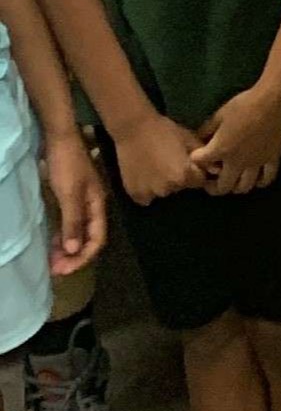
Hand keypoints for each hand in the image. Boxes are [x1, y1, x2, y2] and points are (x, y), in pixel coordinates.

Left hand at [40, 130, 107, 274]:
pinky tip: (52, 247)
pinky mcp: (71, 200)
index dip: (83, 257)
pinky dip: (62, 238)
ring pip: (78, 233)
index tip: (65, 270)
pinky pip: (69, 226)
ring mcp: (82, 203)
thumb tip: (74, 250)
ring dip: (67, 250)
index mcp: (98, 204)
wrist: (61, 139)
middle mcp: (93, 206)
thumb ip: (73, 222)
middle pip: (88, 238)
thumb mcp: (69, 194)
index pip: (97, 238)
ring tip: (52, 264)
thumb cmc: (67, 165)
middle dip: (74, 257)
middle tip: (56, 271)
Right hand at [111, 112, 202, 205]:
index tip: (190, 163)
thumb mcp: (189, 139)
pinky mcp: (135, 194)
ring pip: (163, 191)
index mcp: (184, 176)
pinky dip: (147, 189)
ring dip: (163, 183)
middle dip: (180, 177)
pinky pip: (146, 197)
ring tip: (157, 166)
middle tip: (171, 161)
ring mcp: (149, 193)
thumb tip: (216, 170)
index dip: (197, 171)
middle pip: (180, 187)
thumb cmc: (165, 130)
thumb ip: (204, 156)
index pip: (199, 181)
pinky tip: (146, 173)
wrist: (134, 129)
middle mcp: (168, 189)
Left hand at [189, 84, 280, 195]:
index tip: (198, 156)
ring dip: (235, 186)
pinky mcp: (273, 159)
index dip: (196, 160)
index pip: (199, 163)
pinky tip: (256, 176)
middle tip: (212, 180)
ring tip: (233, 178)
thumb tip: (199, 139)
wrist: (273, 98)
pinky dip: (260, 181)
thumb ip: (207, 130)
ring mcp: (256, 163)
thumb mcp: (220, 114)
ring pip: (244, 187)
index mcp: (220, 149)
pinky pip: (267, 178)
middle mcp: (237, 162)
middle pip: (222, 187)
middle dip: (214, 186)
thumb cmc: (244, 104)